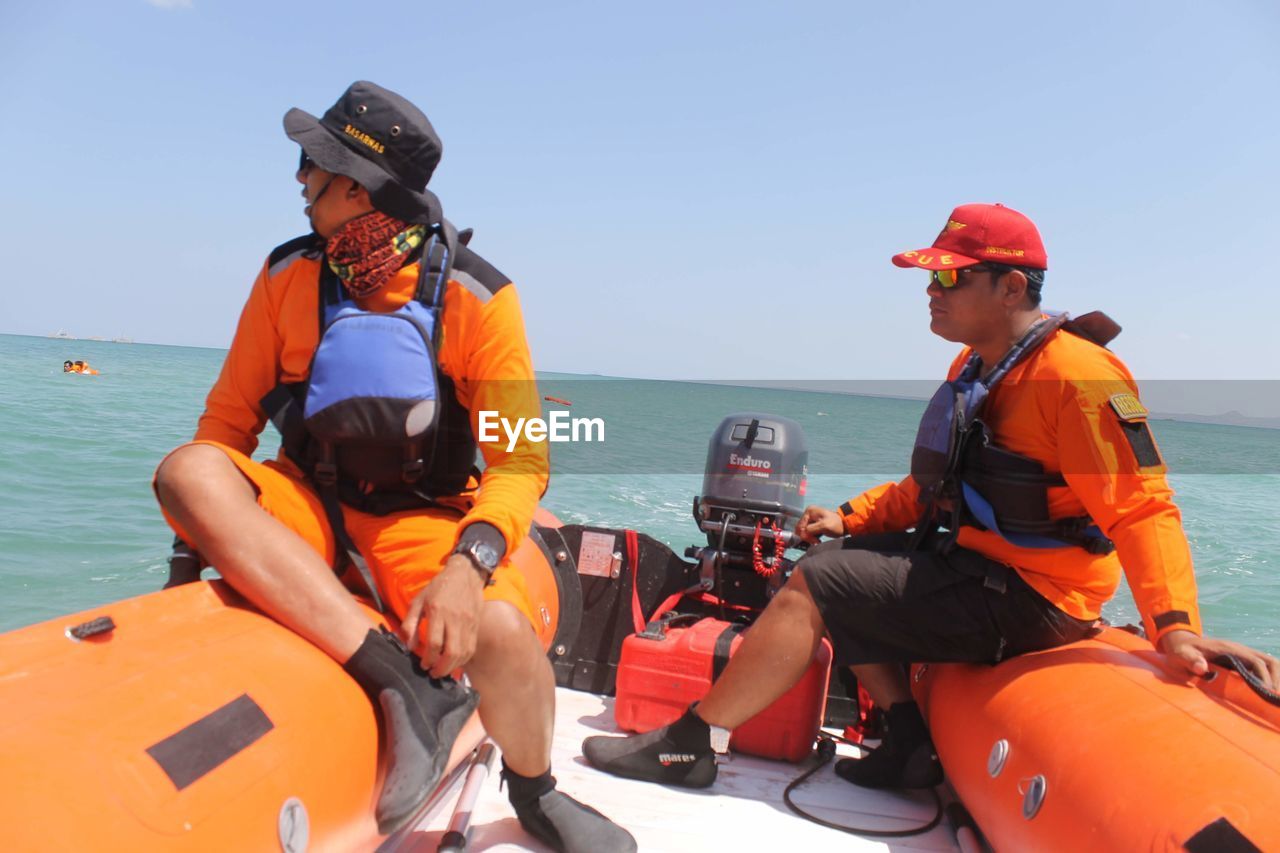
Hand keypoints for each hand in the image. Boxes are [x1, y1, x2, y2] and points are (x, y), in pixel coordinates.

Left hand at [399, 554, 485, 677]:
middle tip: (433, 673)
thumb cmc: (439, 587)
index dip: (428, 659)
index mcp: (438, 612)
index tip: (423, 664)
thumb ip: (410, 623)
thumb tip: (409, 645)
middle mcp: (455, 619)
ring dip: (452, 667)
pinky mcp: (476, 625)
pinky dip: (463, 659)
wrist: (465, 574)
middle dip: (441, 668)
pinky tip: (455, 663)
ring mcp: (468, 623)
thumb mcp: (418, 600)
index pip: (435, 643)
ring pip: (463, 653)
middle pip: (451, 652)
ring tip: (443, 671)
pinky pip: (471, 648)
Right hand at [794, 505, 844, 543]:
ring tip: (817, 541)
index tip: (815, 541)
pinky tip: (817, 539)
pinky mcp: (813, 523)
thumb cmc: (836, 524)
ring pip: (804, 531)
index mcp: (809, 511)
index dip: (805, 535)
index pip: (800, 526)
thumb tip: (802, 535)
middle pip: (801, 529)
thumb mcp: (824, 526)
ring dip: (809, 538)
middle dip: (807, 537)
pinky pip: (807, 532)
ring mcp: (810, 518)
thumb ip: (811, 529)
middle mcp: (808, 513)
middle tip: (816, 541)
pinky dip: (811, 537)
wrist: (845, 525)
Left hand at [1157, 629, 1278, 690]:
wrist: (1182, 643)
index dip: (1264, 676)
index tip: (1267, 692)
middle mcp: (1240, 650)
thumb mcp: (1181, 656)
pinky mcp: (1243, 661)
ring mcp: (1243, 655)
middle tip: (1275, 697)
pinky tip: (1269, 692)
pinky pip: (1263, 667)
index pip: (1255, 661)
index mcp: (1228, 649)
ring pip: (1269, 663)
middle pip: (1269, 661)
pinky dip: (1271, 678)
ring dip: (1276, 678)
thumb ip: (1190, 660)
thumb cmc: (1181, 652)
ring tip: (1275, 697)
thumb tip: (1201, 668)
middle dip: (1277, 678)